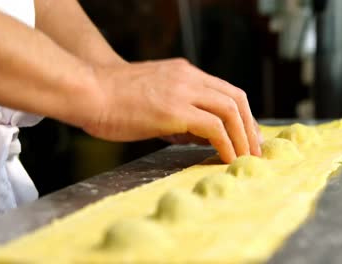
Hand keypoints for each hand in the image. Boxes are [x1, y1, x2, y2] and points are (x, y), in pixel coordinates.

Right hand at [83, 58, 260, 162]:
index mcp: (185, 73)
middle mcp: (189, 78)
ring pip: (230, 110)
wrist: (87, 91)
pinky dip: (226, 144)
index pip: (227, 91)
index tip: (248, 135)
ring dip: (243, 136)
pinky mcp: (174, 109)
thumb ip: (182, 115)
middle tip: (254, 149)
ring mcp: (183, 91)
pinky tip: (228, 157)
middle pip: (237, 98)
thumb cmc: (114, 99)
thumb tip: (205, 137)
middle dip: (250, 126)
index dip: (244, 115)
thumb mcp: (156, 100)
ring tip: (246, 157)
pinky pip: (214, 127)